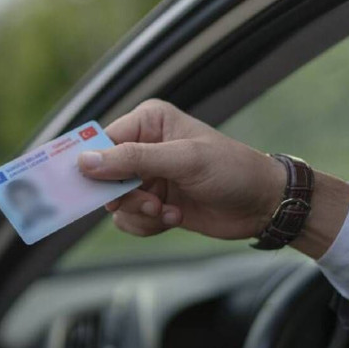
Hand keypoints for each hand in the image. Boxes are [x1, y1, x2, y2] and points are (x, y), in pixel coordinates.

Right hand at [77, 99, 348, 256]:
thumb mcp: (183, 160)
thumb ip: (133, 160)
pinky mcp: (153, 203)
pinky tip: (174, 217)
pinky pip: (129, 219)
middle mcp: (143, 147)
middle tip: (150, 203)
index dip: (93, 166)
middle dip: (125, 196)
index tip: (84, 187)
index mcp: (148, 122)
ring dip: (139, 213)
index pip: (102, 142)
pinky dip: (147, 225)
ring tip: (167, 211)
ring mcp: (148, 177)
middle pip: (104, 177)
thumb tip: (85, 162)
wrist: (263, 204)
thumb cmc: (231, 170)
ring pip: (115, 203)